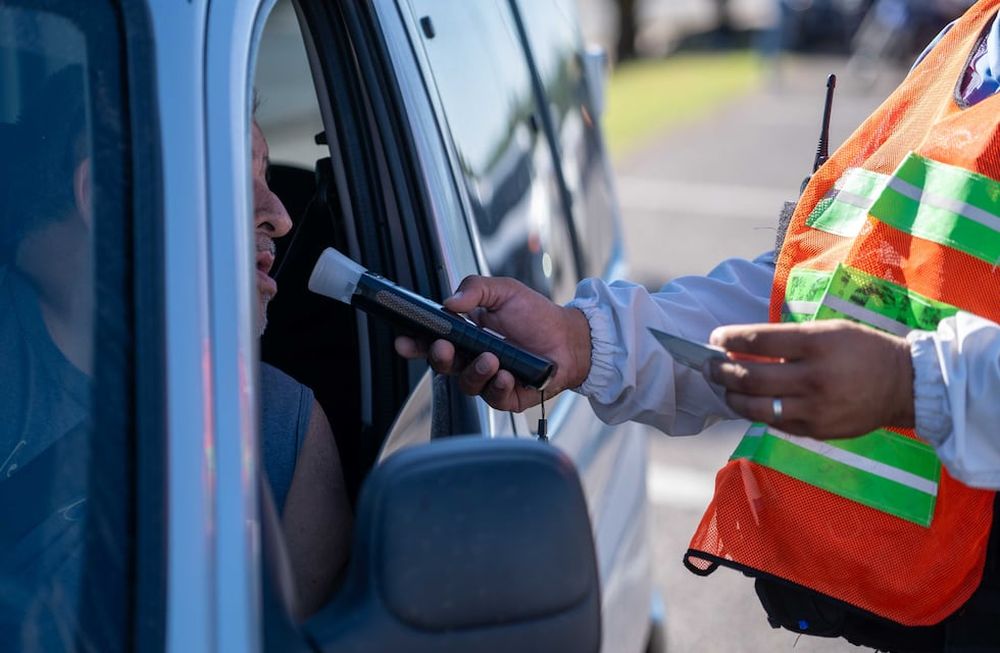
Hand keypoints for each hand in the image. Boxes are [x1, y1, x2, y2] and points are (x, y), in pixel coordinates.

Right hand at [394, 276, 591, 410]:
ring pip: (466, 384)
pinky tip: (507, 376)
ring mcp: (488, 379)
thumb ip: (476, 288)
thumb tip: (451, 301)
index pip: (432, 341)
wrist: (570, 338)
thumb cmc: (536, 315)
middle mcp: (472, 358)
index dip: (414, 343)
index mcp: (465, 334)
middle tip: (445, 348)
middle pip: (443, 366)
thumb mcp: (505, 291)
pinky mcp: (507, 396)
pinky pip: (494, 398)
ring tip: (491, 359)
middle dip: (439, 358)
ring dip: (475, 372)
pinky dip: (498, 387)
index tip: (404, 341)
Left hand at [706, 319, 914, 438]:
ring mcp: (814, 408)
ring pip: (756, 407)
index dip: (729, 339)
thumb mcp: (828, 331)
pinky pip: (774, 422)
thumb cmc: (860, 349)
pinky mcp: (816, 431)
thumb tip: (740, 348)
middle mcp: (814, 378)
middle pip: (750, 377)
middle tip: (707, 365)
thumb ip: (786, 340)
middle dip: (720, 370)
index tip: (714, 338)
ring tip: (723, 386)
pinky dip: (756, 412)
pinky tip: (748, 402)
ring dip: (731, 396)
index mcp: (817, 344)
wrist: (903, 384)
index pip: (758, 340)